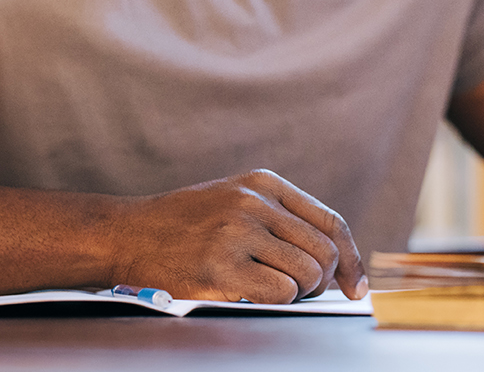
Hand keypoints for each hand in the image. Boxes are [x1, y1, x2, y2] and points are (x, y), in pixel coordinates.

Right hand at [108, 169, 365, 303]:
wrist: (125, 234)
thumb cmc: (185, 226)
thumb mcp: (236, 201)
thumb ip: (281, 220)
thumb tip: (337, 263)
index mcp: (264, 183)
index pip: (330, 222)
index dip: (351, 259)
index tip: (358, 287)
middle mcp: (254, 202)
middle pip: (324, 252)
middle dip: (321, 281)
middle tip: (298, 291)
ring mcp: (237, 233)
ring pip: (306, 274)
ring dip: (296, 293)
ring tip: (267, 288)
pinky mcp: (220, 266)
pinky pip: (280, 293)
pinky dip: (276, 301)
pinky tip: (250, 294)